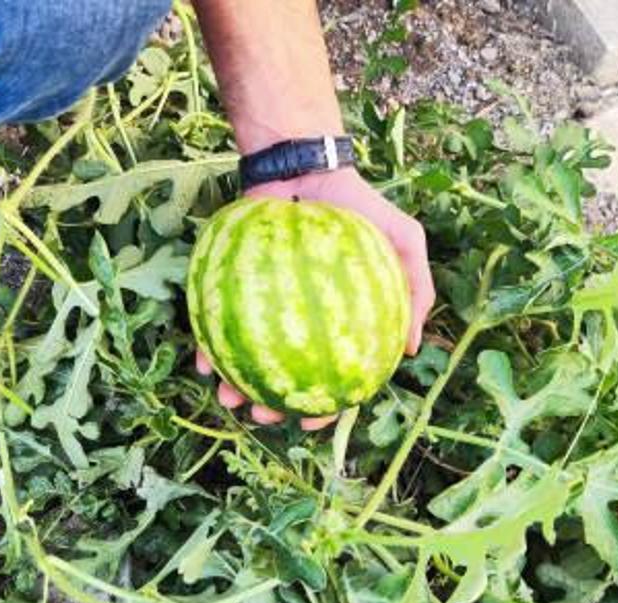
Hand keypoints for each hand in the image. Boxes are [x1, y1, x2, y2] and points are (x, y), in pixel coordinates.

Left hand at [197, 168, 435, 430]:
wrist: (305, 166)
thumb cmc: (358, 206)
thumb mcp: (403, 240)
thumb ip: (416, 290)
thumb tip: (412, 348)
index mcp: (340, 323)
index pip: (333, 377)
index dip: (325, 407)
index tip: (312, 422)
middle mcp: (300, 321)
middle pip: (284, 377)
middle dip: (270, 405)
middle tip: (260, 415)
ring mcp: (264, 307)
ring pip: (246, 359)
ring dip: (233, 385)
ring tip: (225, 396)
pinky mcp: (232, 288)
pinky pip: (217, 322)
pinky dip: (207, 345)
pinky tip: (201, 360)